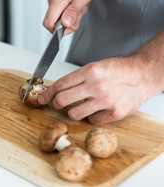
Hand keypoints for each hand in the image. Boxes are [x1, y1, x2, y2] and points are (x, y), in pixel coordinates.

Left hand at [37, 56, 160, 123]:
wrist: (143, 75)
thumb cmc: (119, 70)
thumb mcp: (95, 66)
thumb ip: (77, 78)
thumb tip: (58, 89)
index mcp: (89, 72)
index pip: (60, 85)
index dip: (48, 93)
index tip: (43, 98)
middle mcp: (95, 86)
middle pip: (62, 101)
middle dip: (56, 104)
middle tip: (58, 104)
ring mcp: (105, 101)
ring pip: (74, 114)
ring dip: (73, 112)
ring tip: (80, 106)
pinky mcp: (114, 113)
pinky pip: (91, 120)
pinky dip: (91, 117)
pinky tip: (96, 109)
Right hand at [43, 0, 102, 34]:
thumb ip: (75, 10)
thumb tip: (66, 24)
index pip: (49, 23)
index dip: (58, 31)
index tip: (69, 28)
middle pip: (54, 21)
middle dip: (69, 22)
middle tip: (81, 11)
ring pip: (58, 15)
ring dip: (71, 14)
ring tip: (80, 3)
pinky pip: (59, 8)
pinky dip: (69, 7)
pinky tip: (76, 0)